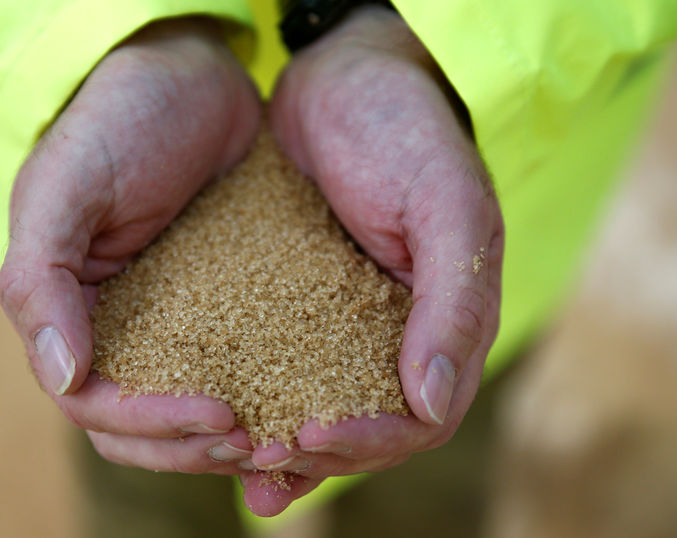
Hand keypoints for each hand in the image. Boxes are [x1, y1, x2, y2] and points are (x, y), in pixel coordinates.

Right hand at [0, 18, 260, 474]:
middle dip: (199, 447)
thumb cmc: (116, 123)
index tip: (219, 416)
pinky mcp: (233, 305)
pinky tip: (311, 400)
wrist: (188, 78)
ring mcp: (180, 324)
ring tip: (293, 435)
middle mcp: (126, 333)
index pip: (100, 408)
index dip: (152, 426)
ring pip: (199, 411)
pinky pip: (249, 365)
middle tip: (264, 442)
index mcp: (75, 318)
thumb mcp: (65, 189)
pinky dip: (273, 395)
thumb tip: (61, 377)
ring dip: (239, 437)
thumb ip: (42, 281)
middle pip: (150, 429)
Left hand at [240, 6, 503, 514]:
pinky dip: (257, 398)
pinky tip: (223, 418)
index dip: (373, 440)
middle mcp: (399, 335)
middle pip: (368, 427)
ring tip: (238, 464)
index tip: (313, 435)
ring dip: (284, 445)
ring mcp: (347, 322)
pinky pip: (282, 364)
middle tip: (261, 460)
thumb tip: (433, 401)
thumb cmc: (406, 133)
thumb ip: (453, 304)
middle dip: (319, 454)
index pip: (422, 417)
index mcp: (447, 322)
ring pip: (322, 406)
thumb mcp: (446, 207)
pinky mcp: (299, 302)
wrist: (344, 79)